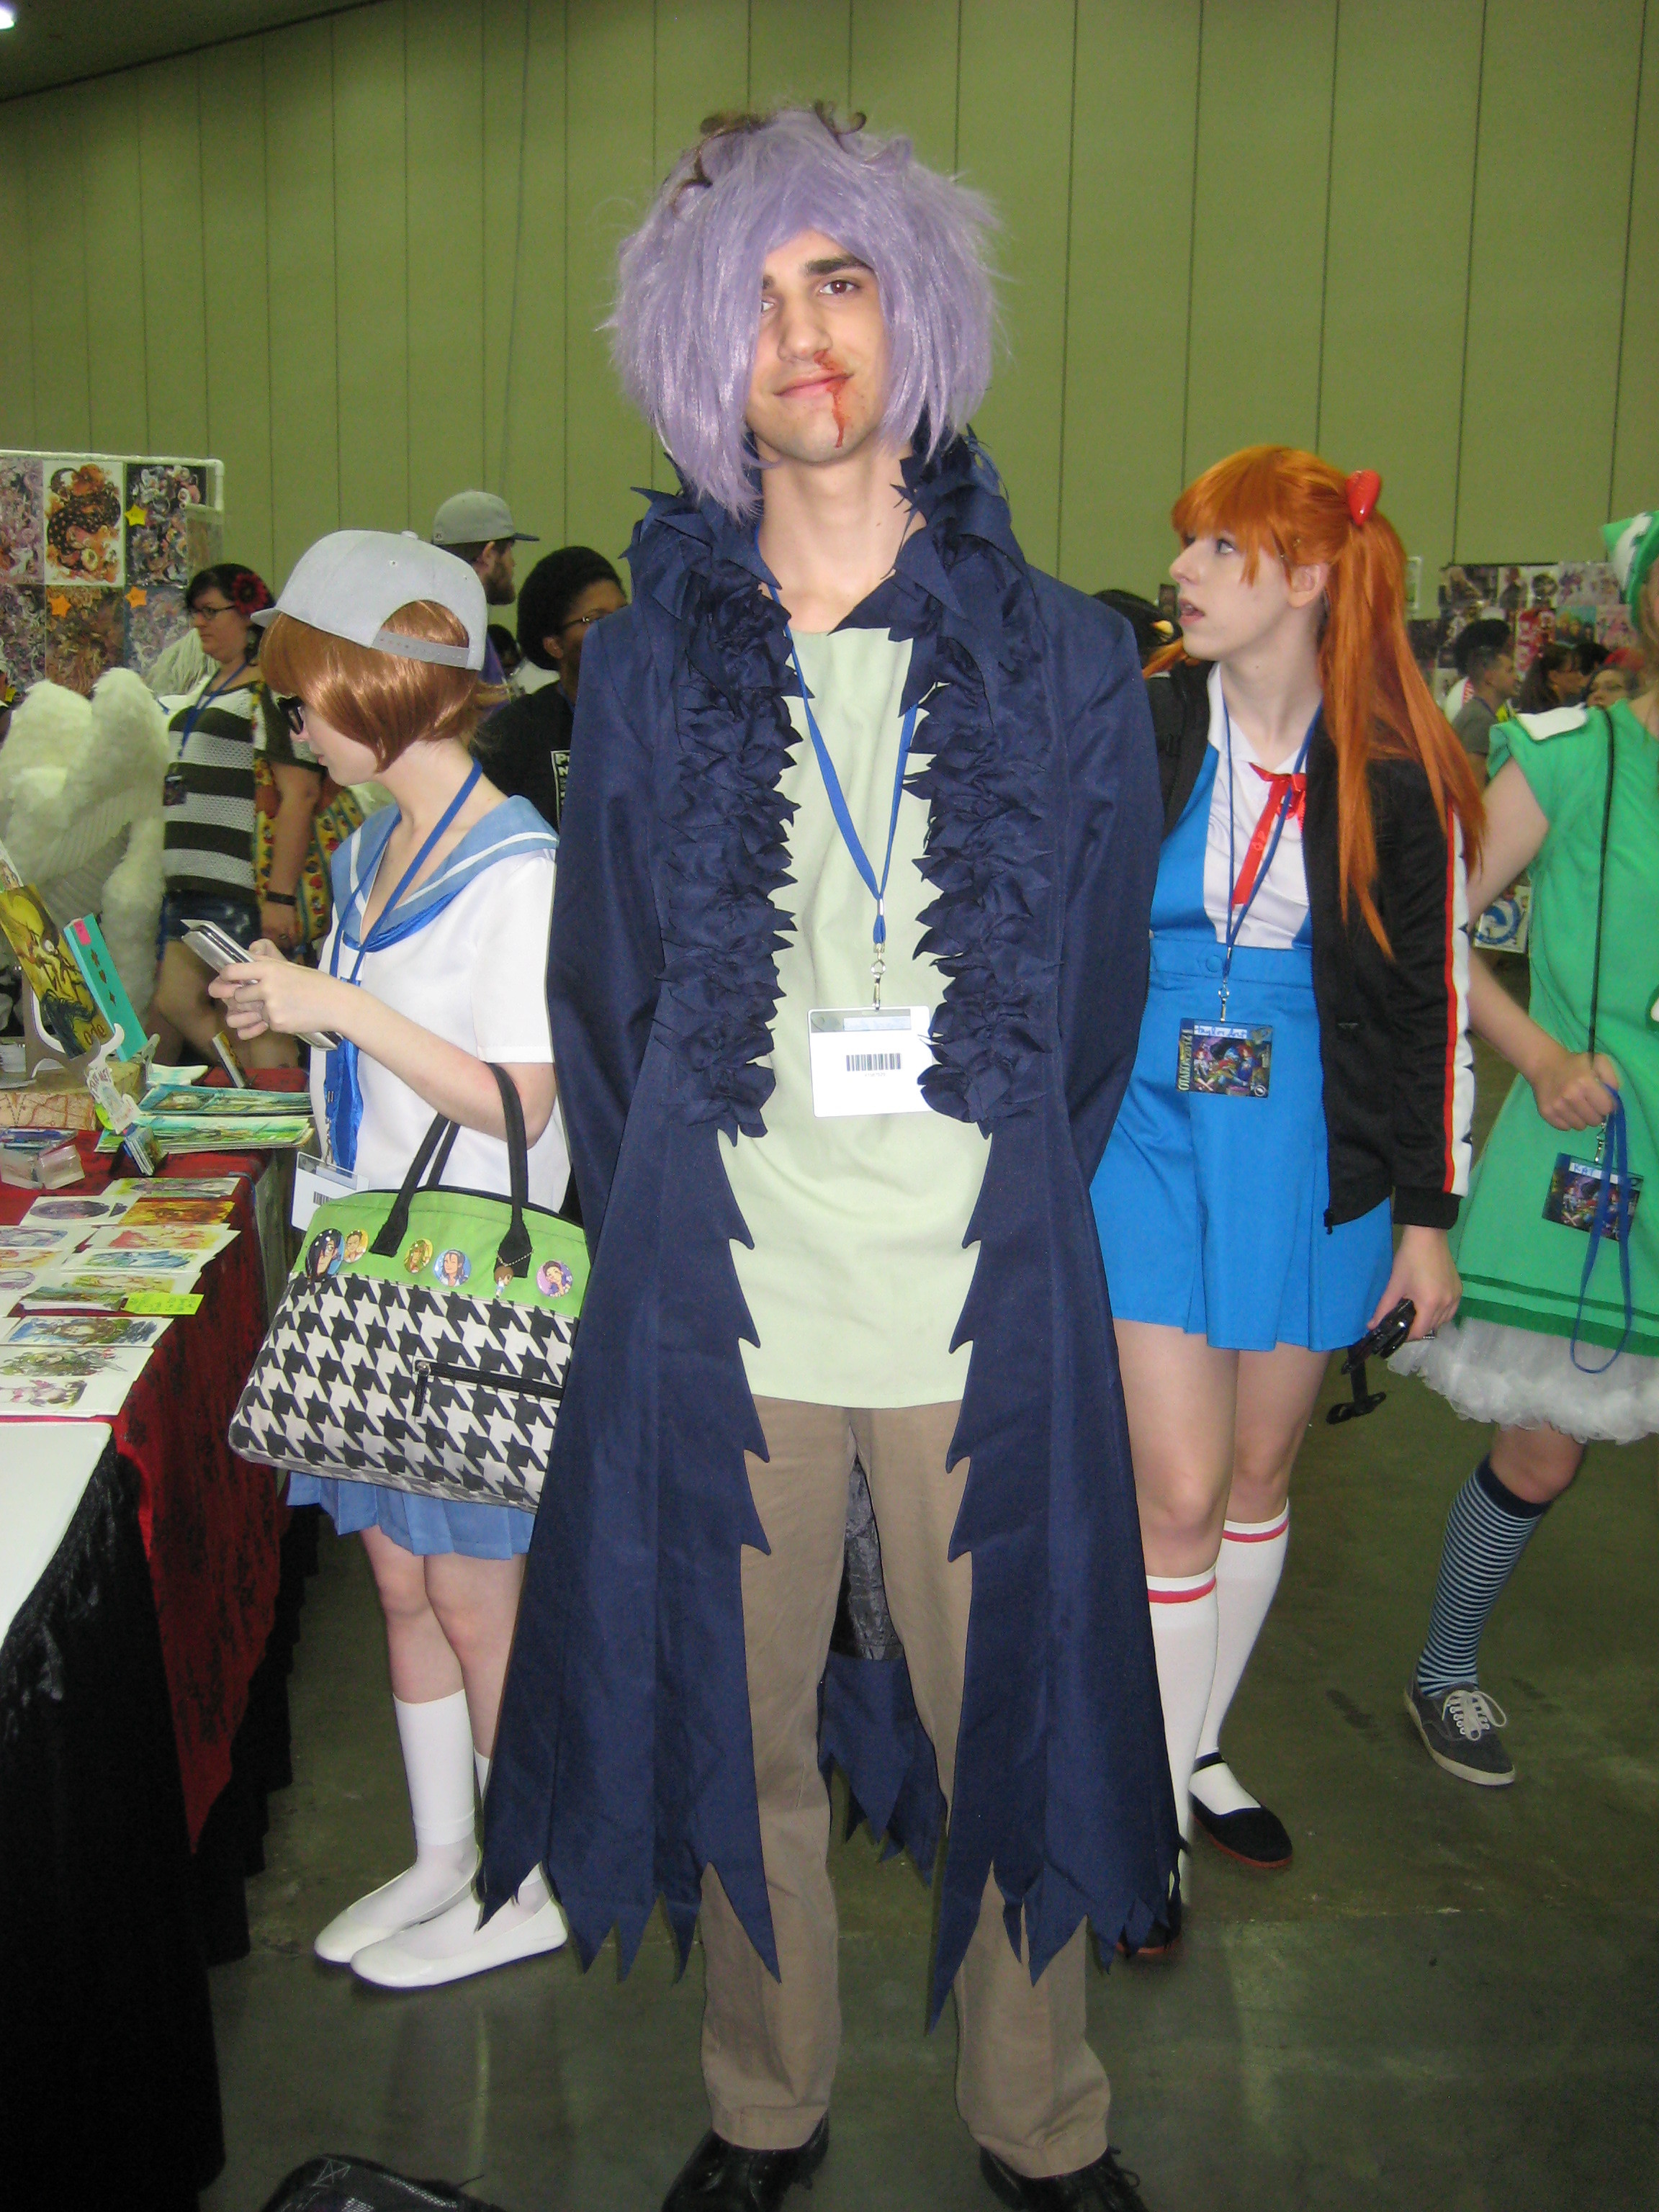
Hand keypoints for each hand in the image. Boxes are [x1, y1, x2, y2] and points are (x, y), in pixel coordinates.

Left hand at [210, 946, 346, 1041]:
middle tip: (257, 998)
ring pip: (250, 1011)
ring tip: (276, 1007)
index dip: (225, 977)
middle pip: (237, 995)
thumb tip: (244, 959)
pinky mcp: (276, 1023)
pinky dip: (273, 1022)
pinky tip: (289, 1015)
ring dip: (256, 1011)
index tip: (226, 980)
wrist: (336, 1005)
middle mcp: (266, 986)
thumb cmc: (316, 983)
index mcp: (269, 968)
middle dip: (244, 999)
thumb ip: (265, 965)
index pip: (232, 971)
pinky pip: (265, 1024)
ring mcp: (271, 1006)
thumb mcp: (289, 967)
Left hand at [259, 898, 299, 950]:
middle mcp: (273, 931)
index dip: (268, 944)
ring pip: (285, 943)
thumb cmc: (269, 904)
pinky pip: (293, 937)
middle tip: (280, 950)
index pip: (266, 940)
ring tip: (288, 948)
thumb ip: (265, 926)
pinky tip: (295, 944)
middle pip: (276, 944)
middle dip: (278, 947)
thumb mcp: (263, 916)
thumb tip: (267, 932)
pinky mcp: (292, 927)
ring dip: (287, 946)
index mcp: (265, 928)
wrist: (279, 897)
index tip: (270, 947)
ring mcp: (283, 929)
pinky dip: (294, 941)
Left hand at [1368, 1224, 1460, 1340]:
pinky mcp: (1459, 1290)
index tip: (1395, 1329)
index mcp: (1430, 1304)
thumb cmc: (1409, 1259)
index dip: (1406, 1335)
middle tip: (1402, 1319)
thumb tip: (1371, 1326)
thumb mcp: (1395, 1285)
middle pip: (1431, 1328)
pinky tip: (1429, 1306)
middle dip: (1416, 1328)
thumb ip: (1383, 1308)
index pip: (1419, 1332)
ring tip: (1415, 1312)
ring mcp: (1456, 1297)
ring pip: (1442, 1321)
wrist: (1427, 1237)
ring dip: (1429, 1321)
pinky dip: (1440, 1313)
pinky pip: (1450, 1311)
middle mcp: (1447, 1304)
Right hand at [1528, 1040, 1619, 1130]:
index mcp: (1585, 1082)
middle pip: (1594, 1120)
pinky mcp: (1546, 1112)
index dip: (1607, 1105)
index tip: (1602, 1100)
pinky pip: (1565, 1127)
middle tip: (1590, 1104)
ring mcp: (1557, 1106)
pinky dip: (1568, 1121)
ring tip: (1578, 1107)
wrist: (1545, 1064)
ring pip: (1580, 1126)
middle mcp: (1570, 1096)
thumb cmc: (1576, 1064)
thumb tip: (1614, 1101)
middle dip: (1596, 1114)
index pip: (1606, 1108)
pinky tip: (1567, 1109)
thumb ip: (1612, 1079)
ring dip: (1582, 1119)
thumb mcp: (1599, 1062)